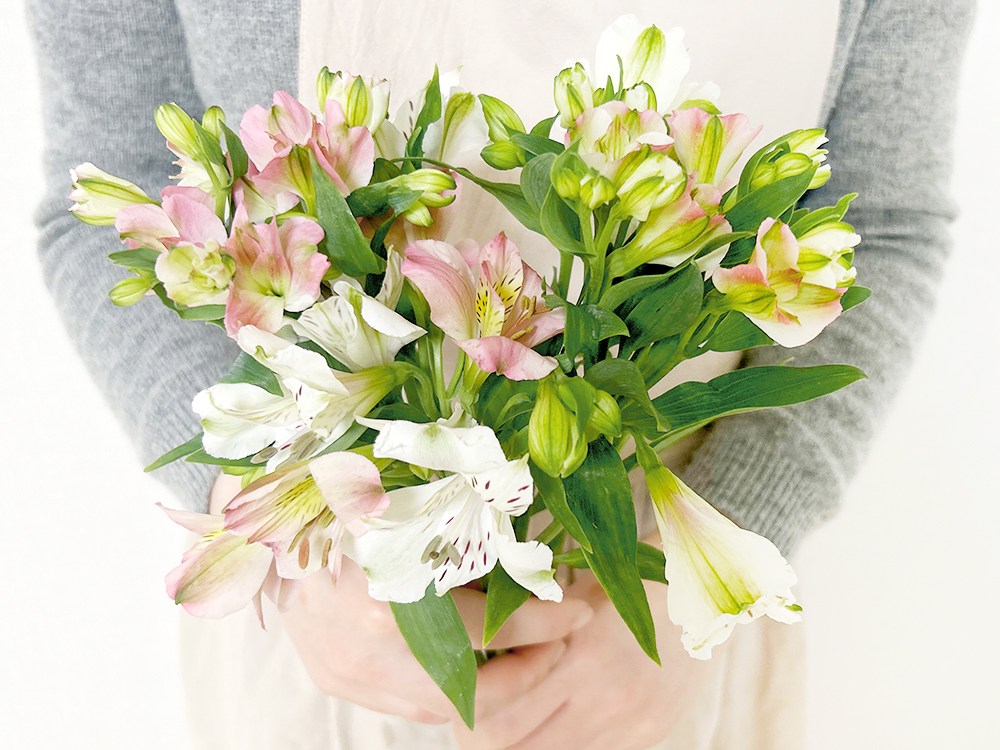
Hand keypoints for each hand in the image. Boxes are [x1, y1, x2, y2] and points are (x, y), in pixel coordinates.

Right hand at [207, 475, 595, 726]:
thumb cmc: (337, 488)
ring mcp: (345, 669)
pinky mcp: (334, 677)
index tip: (581, 610)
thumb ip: (469, 526)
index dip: (546, 622)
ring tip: (524, 651)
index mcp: (393, 590)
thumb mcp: (410, 496)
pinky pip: (405, 702)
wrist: (255, 509)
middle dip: (529, 670)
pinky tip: (470, 657)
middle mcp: (368, 644)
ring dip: (491, 685)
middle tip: (562, 642)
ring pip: (441, 706)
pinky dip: (448, 687)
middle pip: (473, 690)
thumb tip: (535, 543)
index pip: (493, 627)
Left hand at [452, 570, 723, 749]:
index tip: (459, 702)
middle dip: (486, 739)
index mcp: (579, 654)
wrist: (707, 592)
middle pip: (516, 748)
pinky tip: (552, 723)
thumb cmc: (629, 580)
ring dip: (523, 746)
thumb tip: (476, 646)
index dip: (469, 718)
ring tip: (510, 724)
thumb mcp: (579, 592)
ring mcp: (628, 723)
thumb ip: (534, 624)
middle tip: (476, 720)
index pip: (501, 718)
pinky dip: (561, 746)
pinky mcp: (648, 734)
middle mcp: (603, 698)